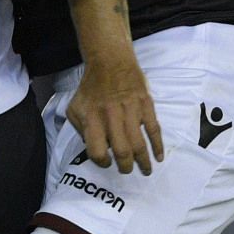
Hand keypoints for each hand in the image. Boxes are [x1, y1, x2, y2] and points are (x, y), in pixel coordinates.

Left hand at [67, 59, 163, 174]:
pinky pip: (154, 130)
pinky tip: (158, 157)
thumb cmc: (91, 90)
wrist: (110, 63)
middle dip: (125, 166)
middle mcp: (111, 117)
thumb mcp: (74, 108)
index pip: (97, 151)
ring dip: (143, 162)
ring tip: (145, 170)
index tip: (107, 162)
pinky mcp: (145, 106)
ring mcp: (130, 111)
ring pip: (139, 144)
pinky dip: (158, 146)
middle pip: (121, 151)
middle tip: (126, 170)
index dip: (102, 162)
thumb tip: (92, 149)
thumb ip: (80, 130)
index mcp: (91, 120)